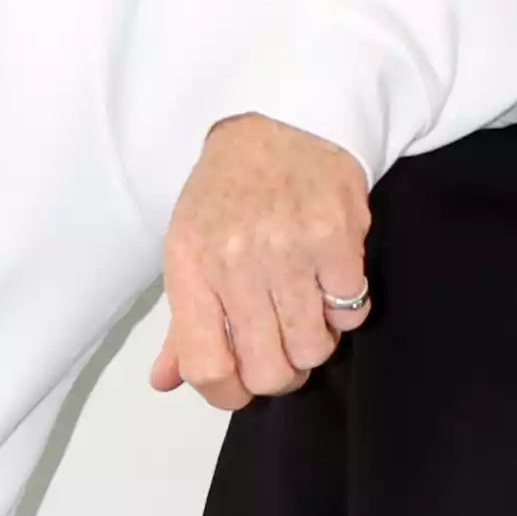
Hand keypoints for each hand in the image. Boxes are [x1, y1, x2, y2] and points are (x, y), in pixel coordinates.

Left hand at [149, 113, 373, 409]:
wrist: (280, 121)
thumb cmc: (228, 193)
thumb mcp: (189, 247)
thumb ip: (180, 322)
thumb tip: (165, 381)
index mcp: (190, 266)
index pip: (205, 366)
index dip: (227, 394)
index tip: (241, 387)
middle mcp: (236, 260)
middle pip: (267, 370)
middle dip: (281, 375)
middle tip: (283, 351)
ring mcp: (289, 249)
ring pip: (314, 348)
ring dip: (315, 342)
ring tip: (307, 312)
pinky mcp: (338, 237)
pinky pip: (351, 313)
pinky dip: (346, 310)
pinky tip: (332, 282)